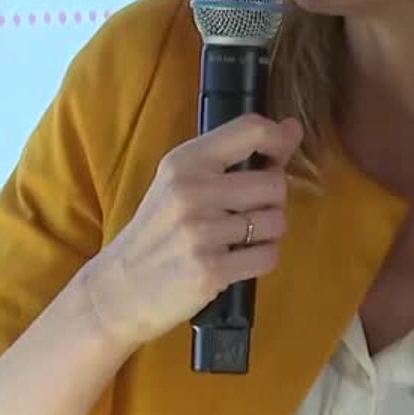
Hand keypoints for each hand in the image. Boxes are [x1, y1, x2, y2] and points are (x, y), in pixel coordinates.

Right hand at [77, 114, 302, 347]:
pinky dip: (261, 260)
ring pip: (276, 222)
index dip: (281, 139)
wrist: (120, 287)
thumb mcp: (178, 182)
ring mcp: (201, 232)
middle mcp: (192, 192)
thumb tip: (293, 128)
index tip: (281, 155)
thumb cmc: (157, 231)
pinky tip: (237, 260)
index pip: (251, 130)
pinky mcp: (211, 270)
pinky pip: (268, 257)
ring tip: (239, 239)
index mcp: (184, 162)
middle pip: (274, 184)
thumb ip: (231, 155)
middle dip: (273, 201)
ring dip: (268, 234)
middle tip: (249, 212)